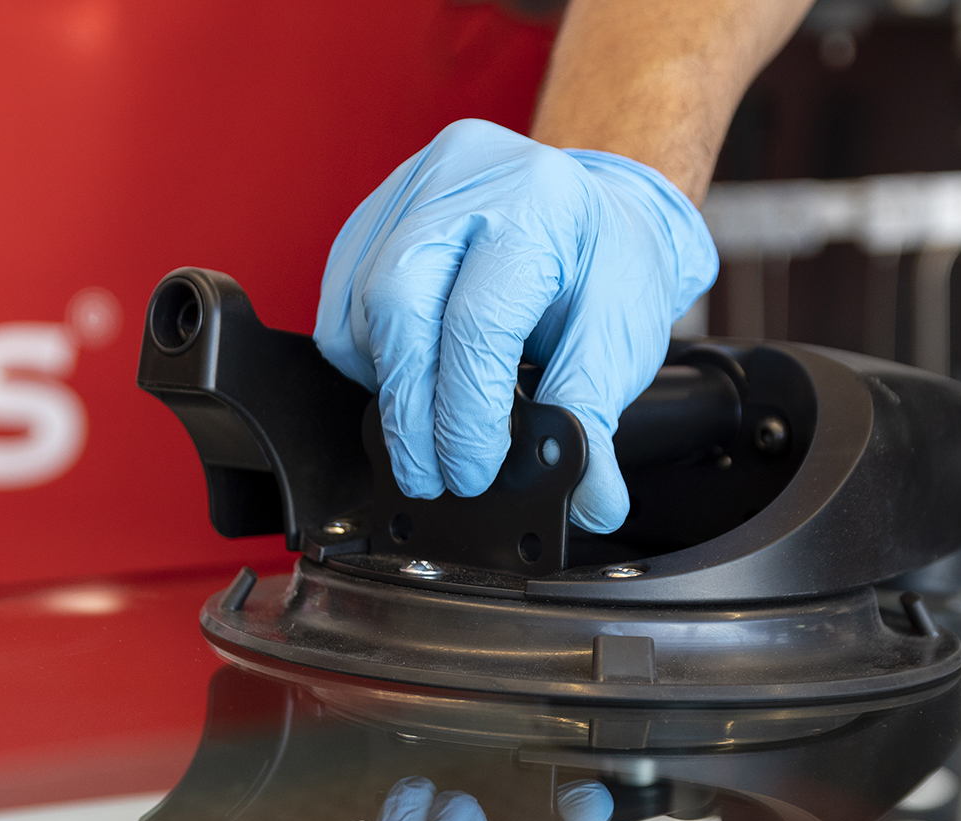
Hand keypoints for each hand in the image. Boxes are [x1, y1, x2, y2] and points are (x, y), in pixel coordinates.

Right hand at [313, 119, 717, 532]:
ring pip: (360, 308)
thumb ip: (592, 420)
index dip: (467, 413)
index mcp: (537, 201)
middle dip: (409, 410)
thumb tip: (588, 501)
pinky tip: (412, 376)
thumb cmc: (604, 265)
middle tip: (428, 476)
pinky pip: (340, 300)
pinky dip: (368, 355)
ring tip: (429, 425)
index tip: (473, 473)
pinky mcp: (371, 215)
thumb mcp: (620, 337)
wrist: (591, 212)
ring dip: (388, 385)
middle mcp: (462, 179)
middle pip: (397, 305)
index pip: (477, 320)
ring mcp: (407, 190)